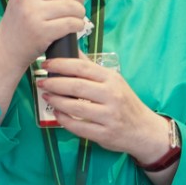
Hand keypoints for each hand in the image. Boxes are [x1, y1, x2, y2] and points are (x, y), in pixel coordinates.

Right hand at [0, 0, 86, 70]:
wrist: (6, 48)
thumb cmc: (21, 21)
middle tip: (77, 3)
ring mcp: (33, 13)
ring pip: (73, 6)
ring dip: (80, 12)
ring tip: (75, 17)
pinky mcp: (41, 31)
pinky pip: (71, 23)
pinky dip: (78, 25)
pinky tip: (74, 27)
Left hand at [40, 55, 169, 163]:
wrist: (144, 130)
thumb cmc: (125, 102)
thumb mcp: (114, 81)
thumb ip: (92, 69)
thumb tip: (72, 50)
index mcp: (112, 79)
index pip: (82, 68)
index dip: (61, 64)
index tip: (46, 63)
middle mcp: (111, 96)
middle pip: (76, 87)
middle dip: (54, 83)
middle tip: (41, 82)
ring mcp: (108, 116)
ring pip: (75, 107)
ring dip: (56, 101)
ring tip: (46, 96)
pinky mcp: (104, 134)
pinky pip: (78, 127)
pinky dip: (64, 120)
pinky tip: (57, 113)